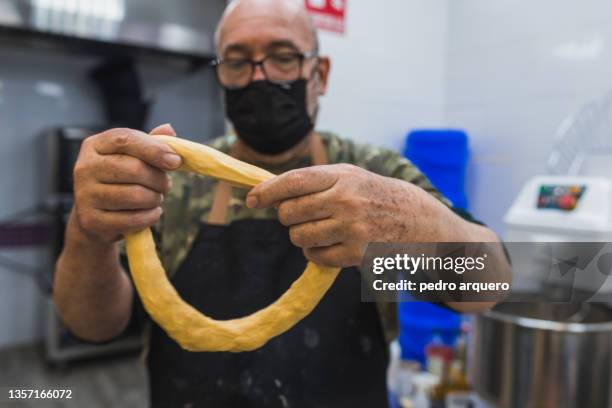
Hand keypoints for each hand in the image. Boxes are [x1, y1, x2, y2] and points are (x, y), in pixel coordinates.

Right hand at [72, 124, 181, 242]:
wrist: (95, 216)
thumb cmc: (119, 180)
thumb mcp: (131, 157)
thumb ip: (150, 143)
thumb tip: (168, 130)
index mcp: (94, 145)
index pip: (125, 139)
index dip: (154, 149)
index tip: (176, 161)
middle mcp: (84, 167)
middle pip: (134, 169)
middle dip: (159, 179)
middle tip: (166, 185)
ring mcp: (84, 195)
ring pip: (136, 195)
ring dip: (155, 198)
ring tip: (156, 198)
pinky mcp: (91, 220)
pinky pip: (133, 219)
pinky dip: (150, 216)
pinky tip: (152, 212)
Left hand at [246, 164, 436, 267]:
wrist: (418, 221)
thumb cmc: (374, 196)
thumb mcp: (349, 177)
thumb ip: (314, 181)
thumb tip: (270, 192)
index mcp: (342, 176)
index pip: (294, 181)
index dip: (268, 191)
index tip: (251, 199)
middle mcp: (346, 200)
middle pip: (290, 213)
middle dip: (287, 217)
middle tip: (300, 216)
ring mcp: (352, 228)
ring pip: (299, 236)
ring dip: (301, 236)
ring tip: (320, 230)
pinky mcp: (357, 253)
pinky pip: (315, 256)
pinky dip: (315, 253)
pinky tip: (330, 245)